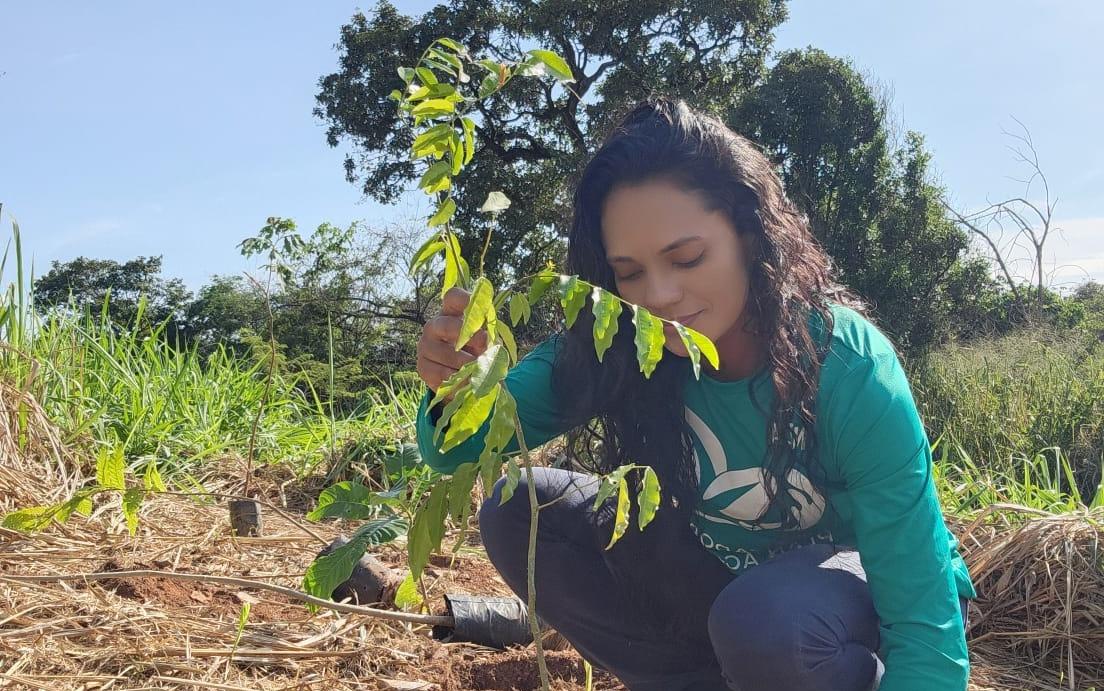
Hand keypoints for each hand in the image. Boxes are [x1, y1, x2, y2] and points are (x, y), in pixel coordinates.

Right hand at [416, 287, 489, 404]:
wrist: (463, 377)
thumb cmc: (476, 350)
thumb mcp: (486, 340)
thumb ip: (487, 336)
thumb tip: (484, 339)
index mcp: (451, 312)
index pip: (453, 297)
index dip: (466, 300)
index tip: (480, 310)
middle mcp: (434, 326)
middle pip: (446, 325)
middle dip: (467, 336)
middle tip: (483, 346)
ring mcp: (425, 346)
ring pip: (447, 353)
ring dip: (468, 363)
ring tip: (479, 368)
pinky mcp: (422, 367)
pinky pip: (442, 374)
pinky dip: (458, 378)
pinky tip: (467, 379)